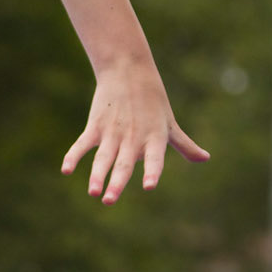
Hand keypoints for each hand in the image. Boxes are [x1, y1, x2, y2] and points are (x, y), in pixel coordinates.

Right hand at [63, 54, 208, 201]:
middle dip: (116, 183)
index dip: (152, 171)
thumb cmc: (153, 100)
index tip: (149, 186)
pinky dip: (73, 156)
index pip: (154, 158)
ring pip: (103, 158)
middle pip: (123, 163)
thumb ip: (185, 145)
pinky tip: (66, 170)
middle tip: (109, 202)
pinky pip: (82, 144)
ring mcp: (112, 132)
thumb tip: (205, 159)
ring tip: (93, 193)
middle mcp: (133, 137)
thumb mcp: (170, 123)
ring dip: (97, 175)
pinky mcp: (95, 126)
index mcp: (153, 138)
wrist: (128, 69)